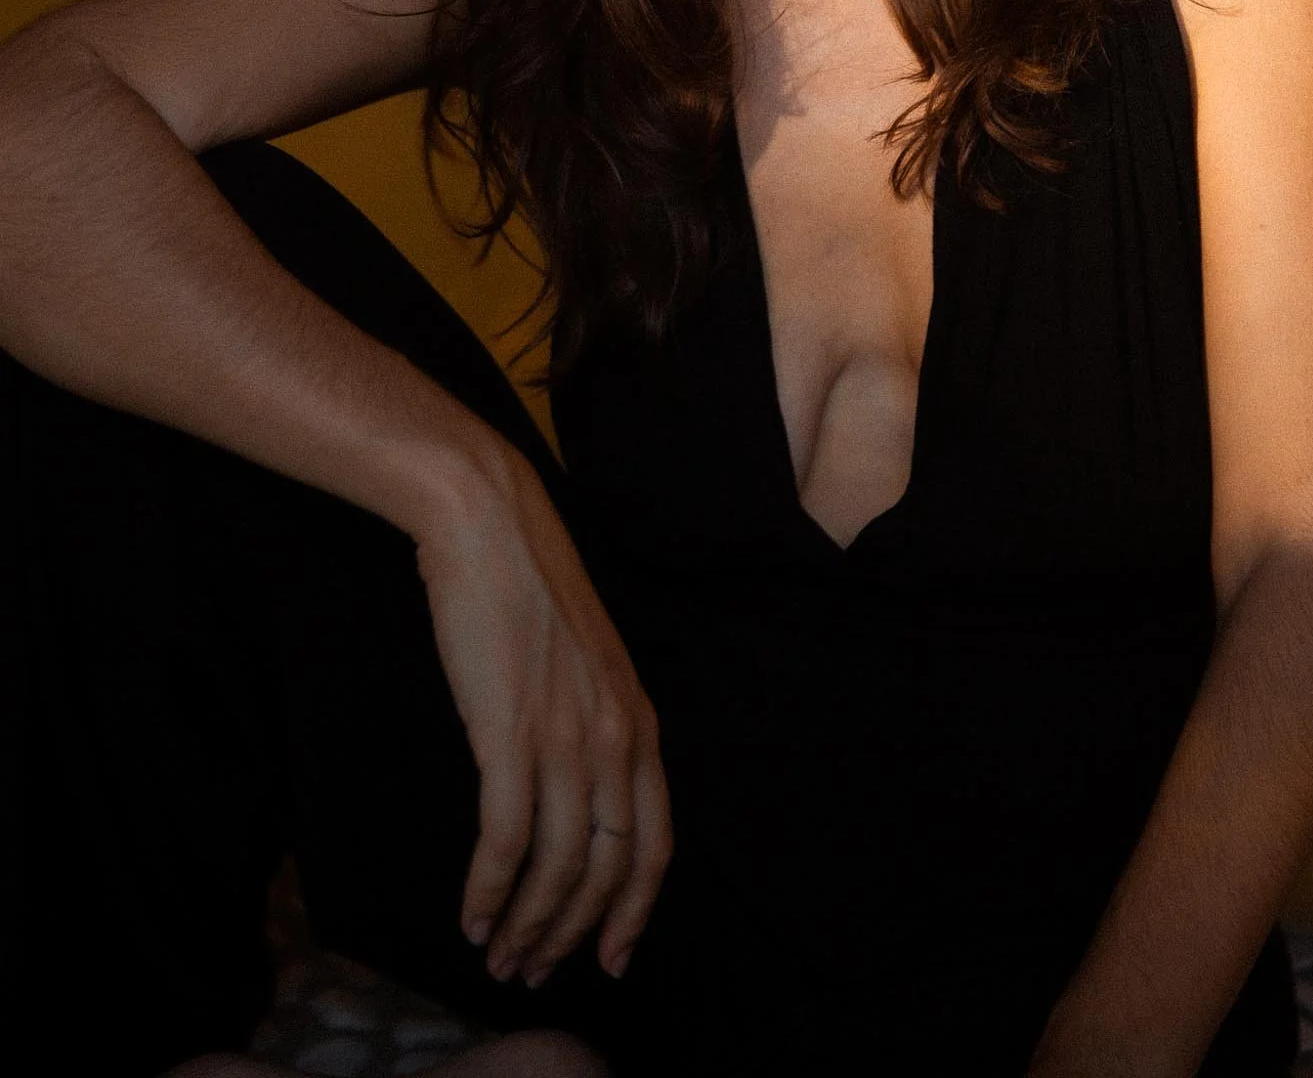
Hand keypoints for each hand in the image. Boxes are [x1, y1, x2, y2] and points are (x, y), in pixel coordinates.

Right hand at [415, 442, 672, 987]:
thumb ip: (593, 723)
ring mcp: (565, 737)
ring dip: (527, 926)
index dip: (634, 911)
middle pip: (608, 871)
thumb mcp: (587, 662)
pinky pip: (505, 840)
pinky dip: (489, 890)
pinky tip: (472, 914)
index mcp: (639, 720)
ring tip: (498, 956)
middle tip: (534, 971)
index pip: (655, 844)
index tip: (612, 958)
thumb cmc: (526, 588)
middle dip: (573, 935)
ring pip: (556, 869)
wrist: (489, 526)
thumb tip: (575, 791)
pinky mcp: (509, 734)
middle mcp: (615, 737)